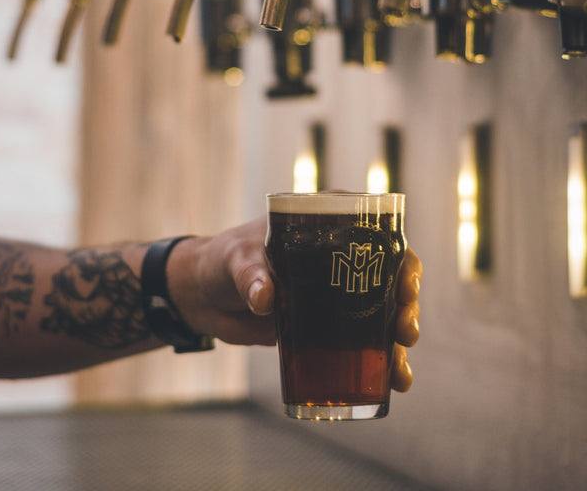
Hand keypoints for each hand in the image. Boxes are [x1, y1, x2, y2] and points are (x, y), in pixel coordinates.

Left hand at [168, 218, 421, 391]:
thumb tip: (265, 299)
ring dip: (397, 339)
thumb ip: (250, 274)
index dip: (402, 259)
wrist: (202, 296)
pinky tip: (392, 382)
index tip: (406, 285)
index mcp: (326, 226)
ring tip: (400, 370)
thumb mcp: (235, 259)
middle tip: (403, 329)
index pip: (377, 236)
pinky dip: (378, 361)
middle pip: (390, 278)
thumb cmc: (221, 261)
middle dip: (405, 305)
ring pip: (381, 312)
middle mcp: (339, 257)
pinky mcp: (324, 324)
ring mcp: (334, 292)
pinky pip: (359, 340)